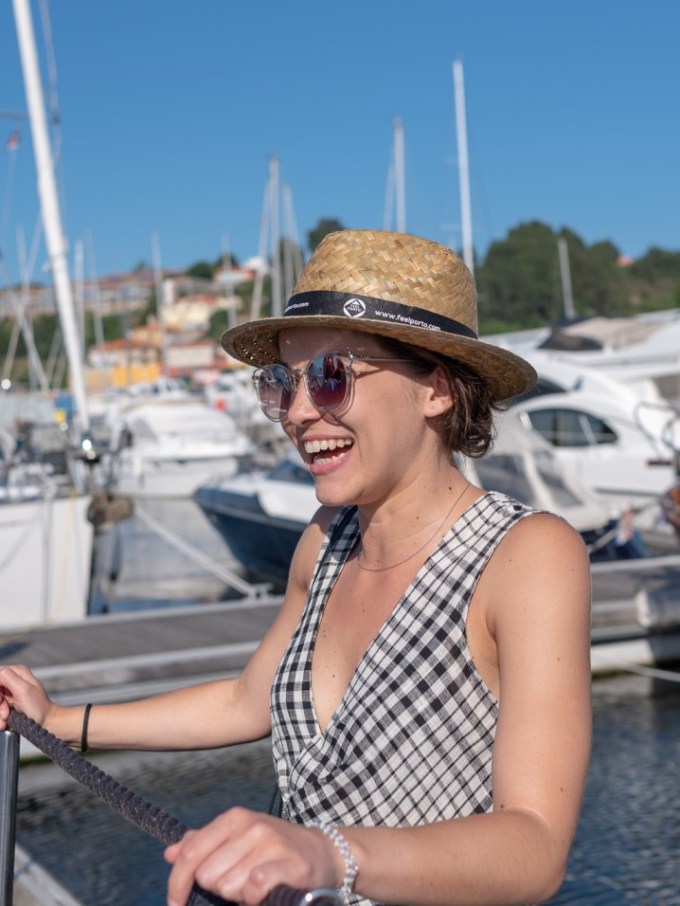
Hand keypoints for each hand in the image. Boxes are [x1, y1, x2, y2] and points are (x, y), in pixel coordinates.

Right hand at [0, 664, 52, 728]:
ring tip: (6, 718)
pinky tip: (5, 722)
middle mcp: (12, 679)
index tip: (1, 700)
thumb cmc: (36, 707)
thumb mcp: (23, 689)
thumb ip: (8, 677)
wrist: (44, 723)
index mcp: (17, 671)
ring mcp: (9, 691)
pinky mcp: (7, 702)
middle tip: (5, 713)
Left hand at [165, 807, 341, 905]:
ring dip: (239, 895)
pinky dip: (254, 898)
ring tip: (256, 887)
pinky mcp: (289, 863)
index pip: (191, 852)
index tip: (176, 901)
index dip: (177, 882)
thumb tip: (171, 852)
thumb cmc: (274, 848)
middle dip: (219, 888)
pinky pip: (254, 887)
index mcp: (234, 818)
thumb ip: (204, 844)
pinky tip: (262, 894)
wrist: (323, 852)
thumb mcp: (238, 838)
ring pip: (228, 886)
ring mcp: (271, 842)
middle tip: (240, 883)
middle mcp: (251, 826)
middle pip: (208, 875)